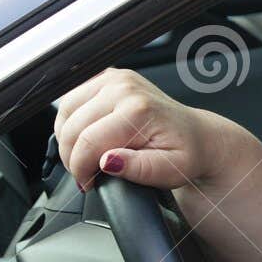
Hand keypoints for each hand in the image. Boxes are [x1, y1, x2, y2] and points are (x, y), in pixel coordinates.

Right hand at [53, 68, 243, 192]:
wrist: (197, 135)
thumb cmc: (186, 153)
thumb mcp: (170, 170)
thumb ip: (139, 168)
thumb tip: (108, 161)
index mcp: (138, 109)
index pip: (88, 142)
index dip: (81, 169)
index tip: (88, 184)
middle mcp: (124, 88)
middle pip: (73, 127)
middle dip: (72, 157)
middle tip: (86, 175)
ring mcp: (114, 78)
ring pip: (65, 111)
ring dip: (67, 138)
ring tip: (85, 158)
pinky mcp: (106, 77)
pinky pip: (71, 100)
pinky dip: (71, 122)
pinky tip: (85, 138)